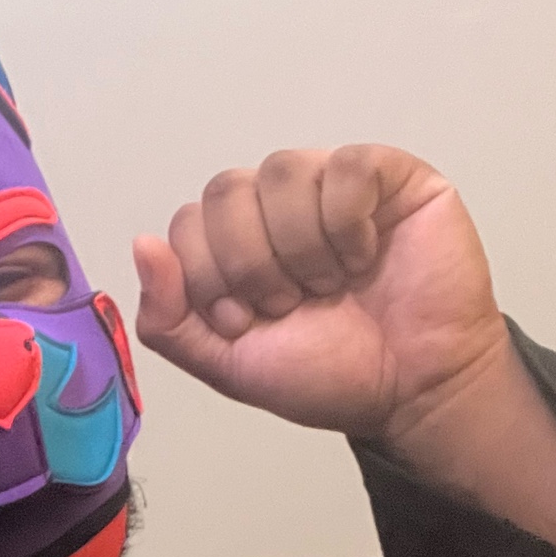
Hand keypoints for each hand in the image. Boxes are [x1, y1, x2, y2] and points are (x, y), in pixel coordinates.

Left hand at [133, 146, 508, 441]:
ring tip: (333, 287)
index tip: (246, 322)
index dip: (209, 278)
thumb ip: (168, 319)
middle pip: (225, 191)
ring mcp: (331, 184)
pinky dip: (348, 222)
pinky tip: (367, 257)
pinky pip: (346, 165)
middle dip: (250, 265)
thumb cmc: (329, 374)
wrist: (412, 391)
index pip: (187, 224)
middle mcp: (277, 206)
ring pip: (281, 172)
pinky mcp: (389, 175)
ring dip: (301, 248)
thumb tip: (143, 245)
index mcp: (235, 245)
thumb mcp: (226, 364)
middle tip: (291, 306)